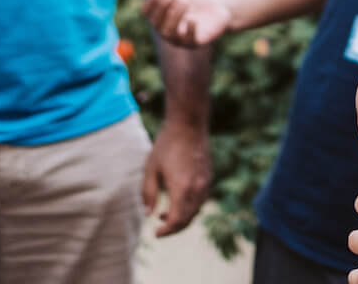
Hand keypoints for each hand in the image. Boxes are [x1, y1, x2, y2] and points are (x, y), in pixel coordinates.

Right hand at [135, 0, 233, 46]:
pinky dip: (189, 28)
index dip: (152, 0)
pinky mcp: (196, 42)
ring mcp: (180, 39)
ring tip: (185, 1)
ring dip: (175, 14)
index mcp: (159, 17)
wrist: (219, 7)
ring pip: (168, 33)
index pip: (146, 12)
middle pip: (156, 23)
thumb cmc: (195, 0)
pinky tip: (194, 19)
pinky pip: (188, 40)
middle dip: (164, 6)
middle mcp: (166, 30)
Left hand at [141, 115, 211, 236]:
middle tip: (159, 227)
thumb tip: (148, 214)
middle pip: (188, 219)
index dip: (166, 231)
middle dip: (173, 227)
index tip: (156, 233)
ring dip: (182, 217)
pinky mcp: (209, 177)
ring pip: (196, 211)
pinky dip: (190, 207)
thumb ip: (148, 193)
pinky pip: (201, 200)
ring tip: (165, 213)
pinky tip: (178, 200)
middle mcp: (197, 189)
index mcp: (181, 188)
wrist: (188, 125)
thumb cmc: (166, 145)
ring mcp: (205, 183)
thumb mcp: (151, 169)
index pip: (176, 220)